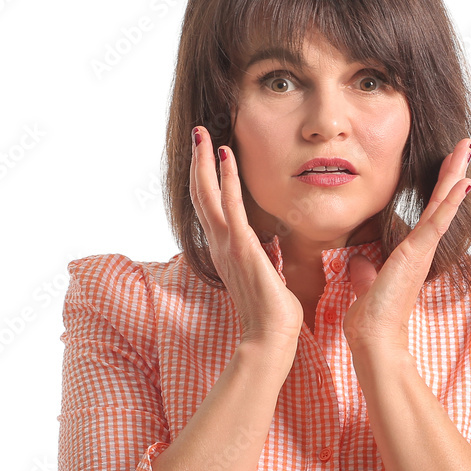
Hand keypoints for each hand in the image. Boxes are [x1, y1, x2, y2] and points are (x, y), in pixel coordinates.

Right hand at [188, 127, 303, 351]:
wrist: (270, 336)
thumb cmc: (273, 313)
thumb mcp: (267, 276)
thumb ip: (264, 257)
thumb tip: (271, 246)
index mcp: (225, 252)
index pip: (211, 209)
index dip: (206, 181)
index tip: (208, 156)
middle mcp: (220, 245)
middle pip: (201, 195)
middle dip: (198, 163)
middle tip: (197, 134)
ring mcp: (227, 245)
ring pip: (208, 194)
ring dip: (205, 161)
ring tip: (202, 134)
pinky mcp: (241, 246)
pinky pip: (230, 204)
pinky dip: (226, 177)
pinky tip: (226, 154)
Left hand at [343, 138, 470, 354]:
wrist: (374, 338)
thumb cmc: (371, 318)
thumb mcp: (364, 284)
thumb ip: (365, 270)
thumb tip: (359, 261)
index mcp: (411, 254)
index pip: (428, 213)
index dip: (438, 190)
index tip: (447, 168)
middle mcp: (422, 249)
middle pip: (442, 202)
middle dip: (452, 172)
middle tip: (465, 145)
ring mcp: (422, 251)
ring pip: (443, 205)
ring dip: (455, 175)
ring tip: (466, 148)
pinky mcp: (417, 254)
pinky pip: (436, 222)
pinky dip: (450, 202)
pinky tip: (462, 181)